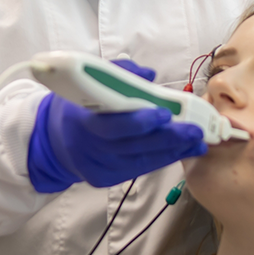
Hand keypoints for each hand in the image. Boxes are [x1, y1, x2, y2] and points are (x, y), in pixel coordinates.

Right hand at [28, 60, 206, 192]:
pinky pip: (141, 168)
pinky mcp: (108, 178)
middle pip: (134, 146)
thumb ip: (118, 75)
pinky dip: (164, 159)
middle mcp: (90, 149)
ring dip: (174, 151)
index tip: (165, 114)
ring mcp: (99, 167)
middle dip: (169, 139)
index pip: (113, 125)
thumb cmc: (77, 106)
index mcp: (82, 121)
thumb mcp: (87, 84)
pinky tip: (184, 150)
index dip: (140, 122)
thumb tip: (149, 75)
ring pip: (142, 161)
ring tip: (198, 142)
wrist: (55, 140)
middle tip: (196, 131)